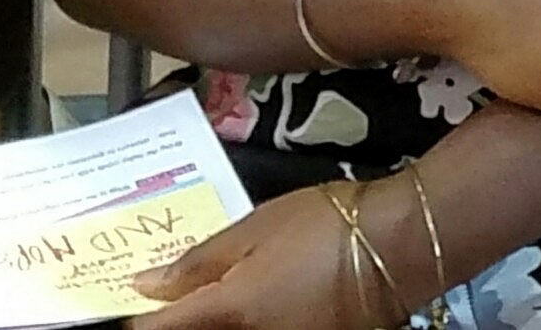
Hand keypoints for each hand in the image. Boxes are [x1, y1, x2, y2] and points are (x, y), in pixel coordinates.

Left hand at [134, 178, 432, 329]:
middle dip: (187, 318)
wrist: (405, 240)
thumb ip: (198, 262)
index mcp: (230, 309)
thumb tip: (143, 284)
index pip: (162, 327)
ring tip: (241, 287)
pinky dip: (258, 320)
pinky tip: (267, 298)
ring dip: (223, 319)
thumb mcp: (255, 227)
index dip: (141, 317)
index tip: (135, 303)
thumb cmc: (326, 221)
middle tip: (189, 294)